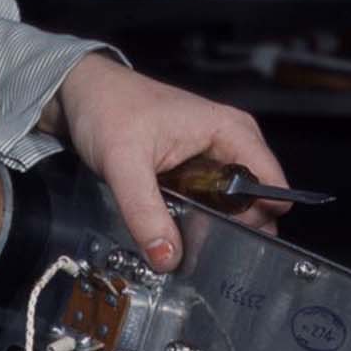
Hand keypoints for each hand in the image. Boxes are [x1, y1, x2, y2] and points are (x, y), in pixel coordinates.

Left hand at [40, 54, 286, 272]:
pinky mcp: (193, 168)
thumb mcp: (124, 163)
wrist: (80, 93)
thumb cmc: (107, 109)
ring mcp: (213, 156)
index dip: (257, 220)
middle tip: (200, 250)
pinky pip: (206, 203)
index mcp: (232, 131)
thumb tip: (167, 257)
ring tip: (183, 240)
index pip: (271, 187)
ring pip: (229, 206)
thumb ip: (145, 212)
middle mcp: (231, 143)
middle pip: (254, 202)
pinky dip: (194, 218)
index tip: (229, 245)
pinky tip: (174, 229)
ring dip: (210, 227)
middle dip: (232, 230)